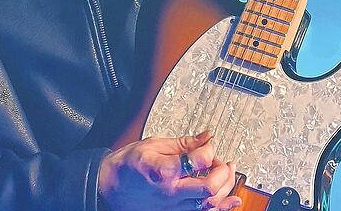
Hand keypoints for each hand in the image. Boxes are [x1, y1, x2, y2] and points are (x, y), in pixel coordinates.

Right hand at [98, 131, 241, 210]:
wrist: (108, 187)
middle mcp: (170, 192)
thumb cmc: (127, 166)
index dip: (210, 149)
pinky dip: (220, 207)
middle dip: (223, 172)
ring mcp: (173, 206)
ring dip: (226, 188)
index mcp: (164, 170)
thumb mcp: (154, 145)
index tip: (208, 144)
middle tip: (224, 161)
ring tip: (230, 173)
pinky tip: (232, 200)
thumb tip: (206, 137)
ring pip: (209, 203)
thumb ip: (184, 143)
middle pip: (209, 187)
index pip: (199, 160)